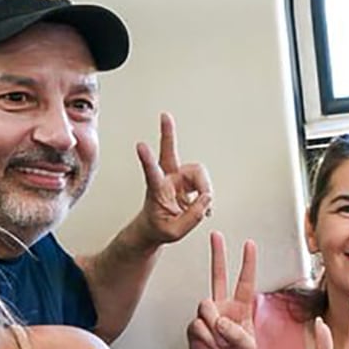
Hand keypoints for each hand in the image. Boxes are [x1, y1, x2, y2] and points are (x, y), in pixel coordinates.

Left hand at [134, 114, 211, 246]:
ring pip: (198, 173)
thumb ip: (192, 217)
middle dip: (167, 134)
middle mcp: (166, 179)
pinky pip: (204, 183)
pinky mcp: (187, 181)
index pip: (152, 174)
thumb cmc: (159, 229)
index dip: (147, 160)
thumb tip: (207, 198)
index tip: (140, 145)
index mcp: (156, 191)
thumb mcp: (174, 232)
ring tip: (205, 208)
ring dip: (205, 189)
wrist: (155, 228)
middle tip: (164, 115)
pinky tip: (204, 207)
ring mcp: (177, 178)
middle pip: (170, 153)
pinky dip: (207, 196)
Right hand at [188, 234, 256, 348]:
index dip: (247, 263)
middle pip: (219, 276)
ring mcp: (208, 317)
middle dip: (218, 254)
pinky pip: (198, 325)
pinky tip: (210, 347)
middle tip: (216, 236)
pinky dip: (206, 339)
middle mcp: (223, 308)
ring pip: (206, 306)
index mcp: (241, 309)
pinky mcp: (194, 328)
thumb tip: (218, 320)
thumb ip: (237, 333)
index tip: (249, 245)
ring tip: (220, 343)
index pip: (245, 281)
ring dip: (215, 327)